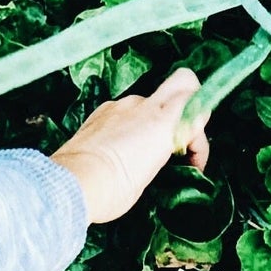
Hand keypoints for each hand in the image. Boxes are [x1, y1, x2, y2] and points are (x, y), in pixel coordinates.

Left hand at [49, 67, 209, 223]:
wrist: (70, 184)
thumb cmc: (112, 189)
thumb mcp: (149, 176)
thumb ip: (161, 152)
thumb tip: (158, 151)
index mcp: (163, 124)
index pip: (199, 109)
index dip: (200, 139)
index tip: (192, 164)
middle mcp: (144, 107)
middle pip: (183, 81)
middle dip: (190, 100)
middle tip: (181, 135)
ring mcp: (120, 106)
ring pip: (150, 101)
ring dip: (154, 120)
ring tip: (142, 153)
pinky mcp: (100, 111)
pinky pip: (125, 110)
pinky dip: (130, 123)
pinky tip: (119, 148)